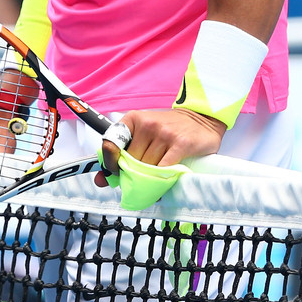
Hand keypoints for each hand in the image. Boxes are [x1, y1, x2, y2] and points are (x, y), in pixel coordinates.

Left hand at [97, 108, 225, 183]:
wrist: (200, 119)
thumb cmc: (169, 129)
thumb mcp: (144, 135)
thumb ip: (123, 155)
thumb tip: (101, 180)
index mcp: (134, 119)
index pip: (111, 142)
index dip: (110, 162)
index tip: (114, 173)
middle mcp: (148, 124)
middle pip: (131, 160)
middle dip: (133, 173)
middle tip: (140, 179)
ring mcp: (165, 133)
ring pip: (147, 167)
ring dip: (149, 179)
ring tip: (153, 180)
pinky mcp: (181, 144)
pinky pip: (164, 170)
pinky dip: (161, 181)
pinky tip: (162, 182)